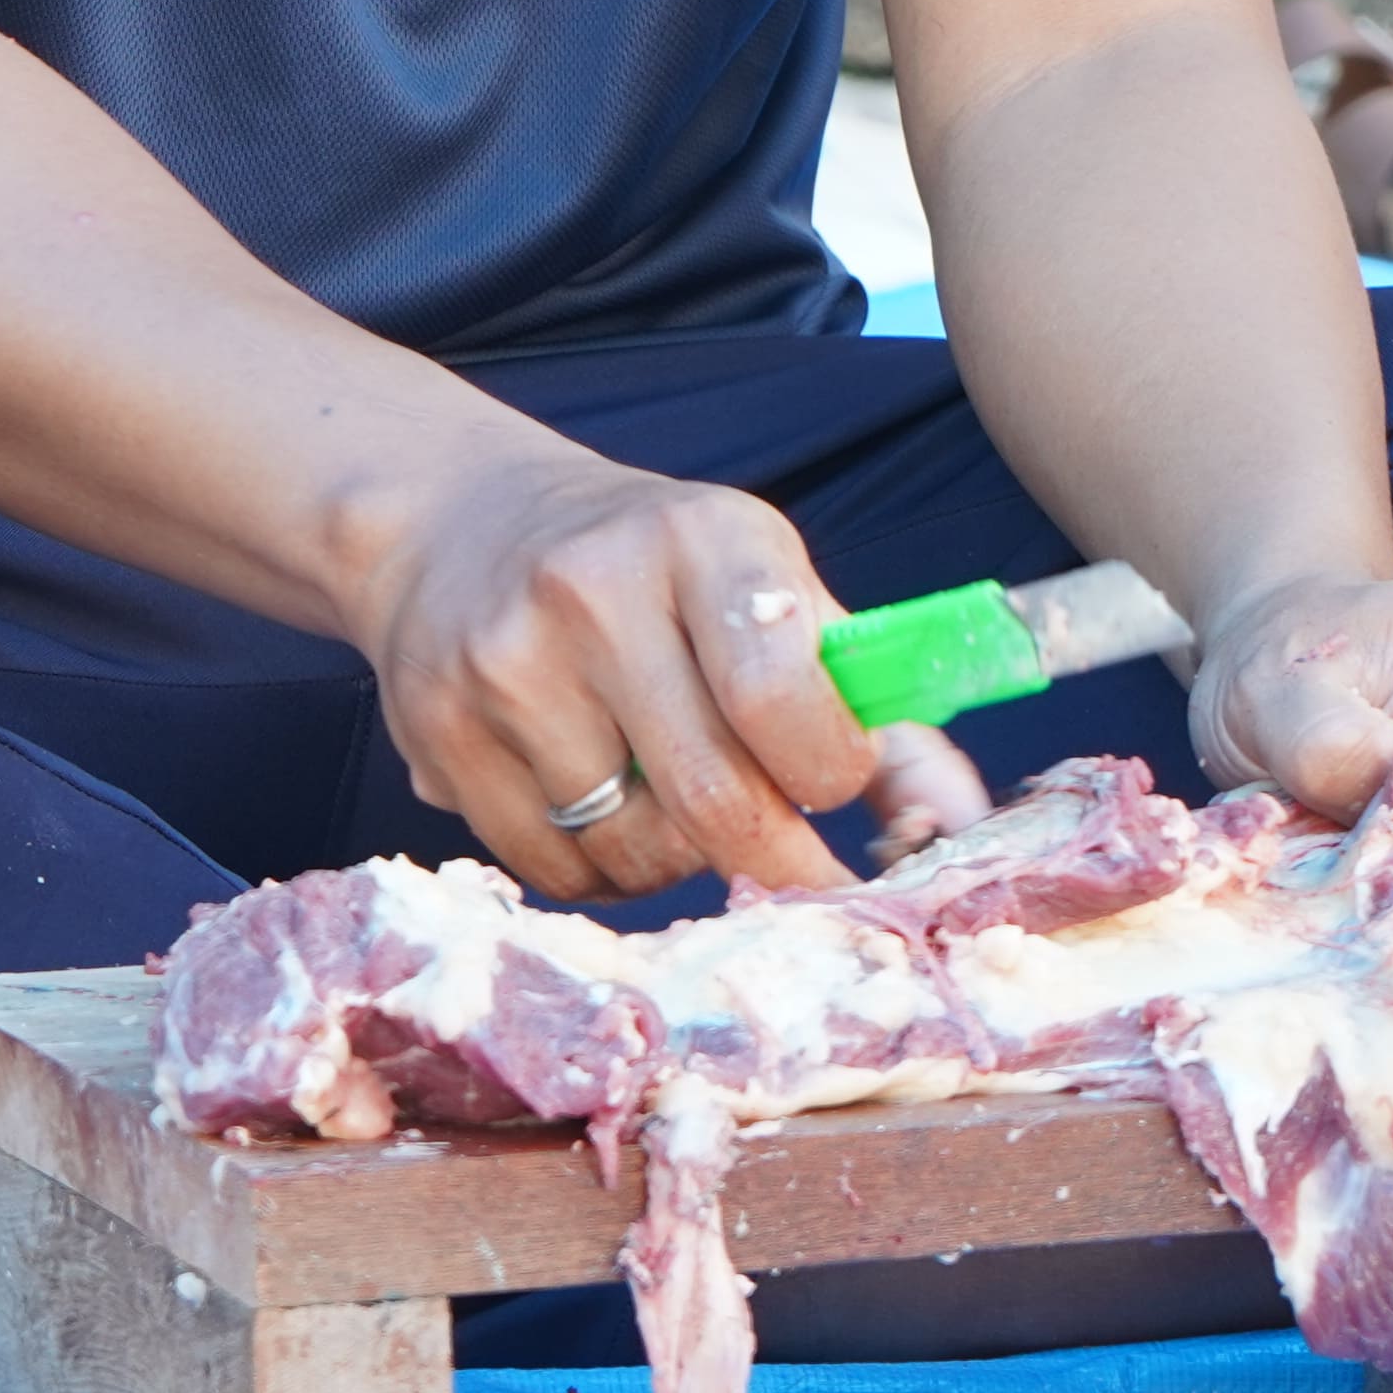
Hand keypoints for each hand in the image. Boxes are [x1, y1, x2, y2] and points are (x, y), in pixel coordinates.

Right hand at [343, 440, 878, 902]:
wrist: (456, 522)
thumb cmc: (649, 568)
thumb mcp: (764, 588)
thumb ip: (873, 703)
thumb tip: (957, 826)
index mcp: (702, 538)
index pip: (784, 700)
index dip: (829, 773)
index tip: (831, 778)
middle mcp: (593, 591)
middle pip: (714, 801)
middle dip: (771, 853)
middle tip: (781, 848)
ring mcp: (503, 664)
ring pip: (633, 851)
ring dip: (674, 857)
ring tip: (665, 793)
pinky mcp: (435, 730)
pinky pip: (551, 870)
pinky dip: (594, 868)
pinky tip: (591, 801)